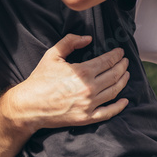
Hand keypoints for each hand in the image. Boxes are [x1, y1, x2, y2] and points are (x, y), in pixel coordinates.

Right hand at [6, 34, 129, 130]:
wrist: (29, 105)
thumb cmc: (40, 79)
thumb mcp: (52, 55)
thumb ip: (70, 41)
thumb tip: (88, 38)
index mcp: (82, 72)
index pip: (107, 61)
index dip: (116, 55)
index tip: (120, 52)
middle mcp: (89, 88)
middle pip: (114, 75)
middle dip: (122, 66)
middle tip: (125, 61)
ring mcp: (89, 105)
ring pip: (114, 91)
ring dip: (123, 81)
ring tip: (126, 74)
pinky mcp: (86, 118)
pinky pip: (108, 113)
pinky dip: (119, 107)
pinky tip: (125, 101)